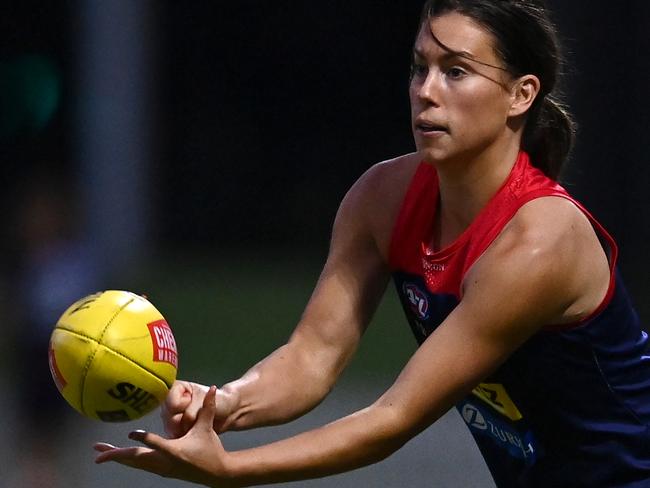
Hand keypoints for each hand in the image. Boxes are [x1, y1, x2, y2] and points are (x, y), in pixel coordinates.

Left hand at [94, 386, 237, 486]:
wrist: (216, 473)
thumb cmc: (211, 449)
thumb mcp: (208, 427)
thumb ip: (209, 407)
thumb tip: (214, 387)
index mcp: (175, 451)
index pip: (156, 444)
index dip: (144, 439)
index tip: (130, 433)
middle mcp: (164, 462)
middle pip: (136, 458)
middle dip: (116, 455)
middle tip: (98, 450)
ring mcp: (161, 468)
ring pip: (135, 464)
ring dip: (117, 458)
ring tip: (99, 453)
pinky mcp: (160, 470)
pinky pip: (139, 465)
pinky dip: (127, 461)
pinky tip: (117, 457)